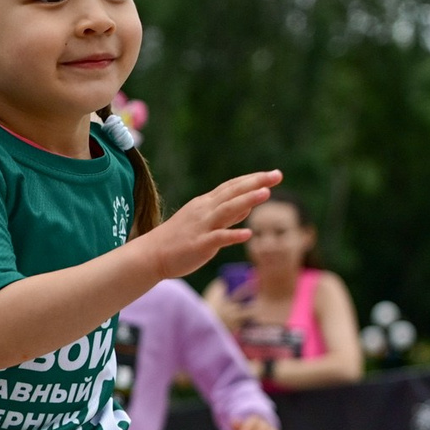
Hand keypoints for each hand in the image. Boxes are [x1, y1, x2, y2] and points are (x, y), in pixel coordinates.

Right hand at [143, 170, 281, 281]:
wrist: (151, 254)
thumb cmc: (179, 238)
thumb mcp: (204, 221)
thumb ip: (227, 214)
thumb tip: (248, 205)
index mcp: (206, 203)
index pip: (232, 186)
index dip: (253, 179)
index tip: (273, 174)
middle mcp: (205, 210)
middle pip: (233, 192)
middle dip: (256, 183)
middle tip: (277, 175)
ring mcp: (202, 226)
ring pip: (227, 210)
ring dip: (247, 200)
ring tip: (266, 193)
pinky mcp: (200, 243)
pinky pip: (218, 238)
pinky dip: (233, 234)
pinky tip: (249, 234)